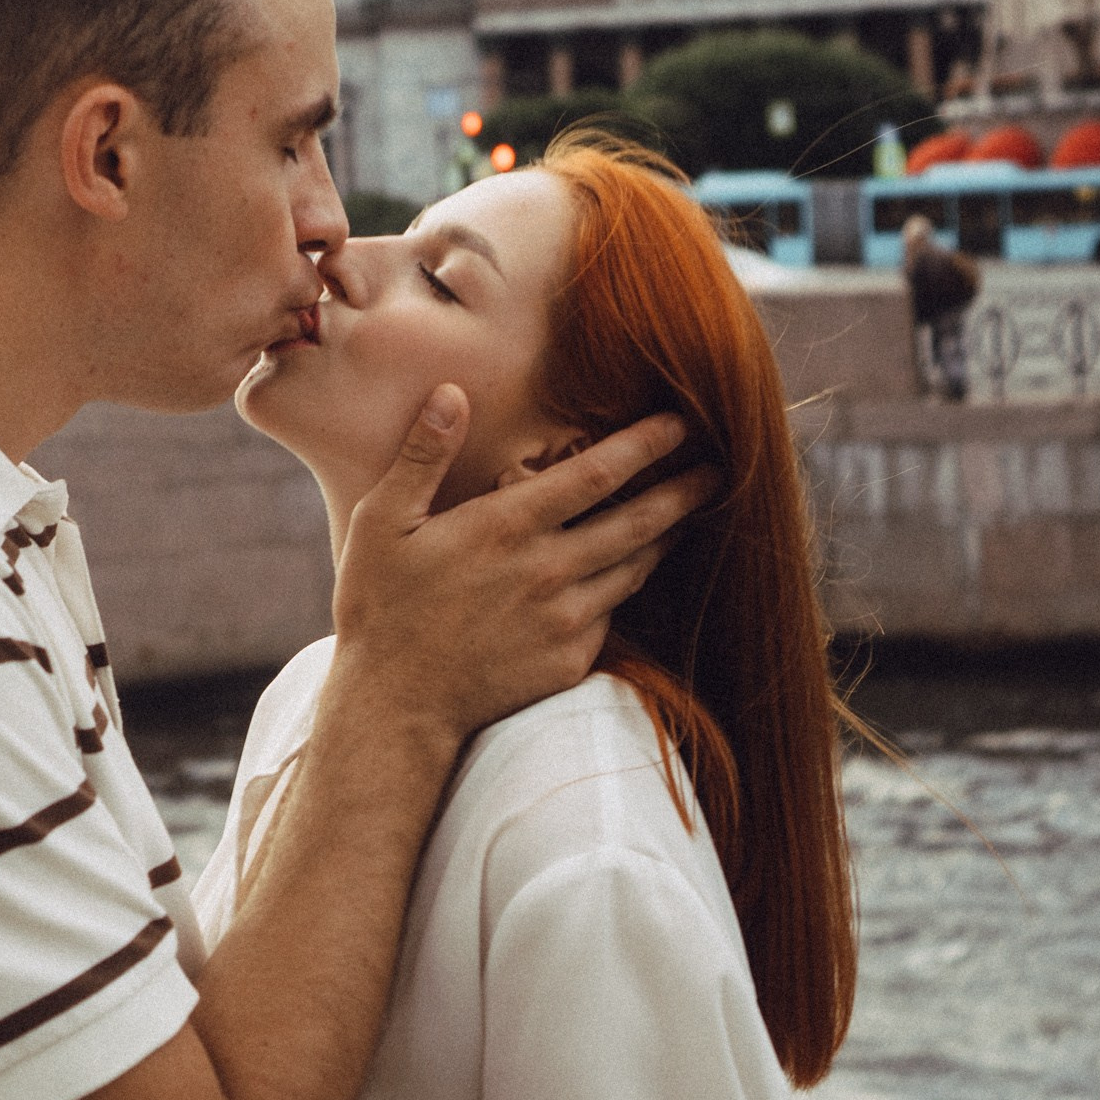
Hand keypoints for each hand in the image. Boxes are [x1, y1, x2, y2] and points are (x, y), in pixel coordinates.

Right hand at [326, 385, 710, 746]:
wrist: (394, 706)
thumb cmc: (380, 608)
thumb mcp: (382, 522)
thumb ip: (421, 455)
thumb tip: (450, 392)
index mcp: (507, 527)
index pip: (596, 475)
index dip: (644, 445)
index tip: (680, 423)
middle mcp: (549, 570)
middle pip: (638, 522)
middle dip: (684, 491)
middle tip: (718, 469)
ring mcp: (565, 620)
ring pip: (634, 570)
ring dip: (665, 539)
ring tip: (687, 517)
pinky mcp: (569, 661)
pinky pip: (611, 617)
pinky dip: (624, 589)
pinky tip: (630, 576)